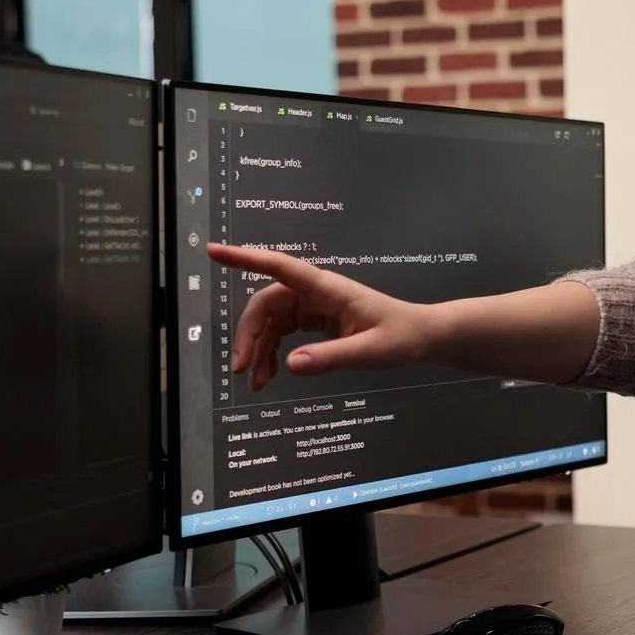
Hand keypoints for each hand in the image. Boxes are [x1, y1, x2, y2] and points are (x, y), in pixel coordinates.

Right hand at [206, 243, 437, 388]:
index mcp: (326, 288)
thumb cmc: (401, 336)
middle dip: (249, 334)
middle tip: (241, 369)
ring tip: (257, 383)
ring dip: (258, 349)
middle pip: (266, 304)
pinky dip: (272, 352)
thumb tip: (290, 365)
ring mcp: (313, 305)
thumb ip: (332, 357)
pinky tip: (271, 373)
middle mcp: (314, 292)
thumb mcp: (370, 351)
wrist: (421, 336)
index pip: (279, 266)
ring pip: (271, 321)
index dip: (244, 258)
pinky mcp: (314, 320)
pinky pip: (282, 332)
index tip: (214, 252)